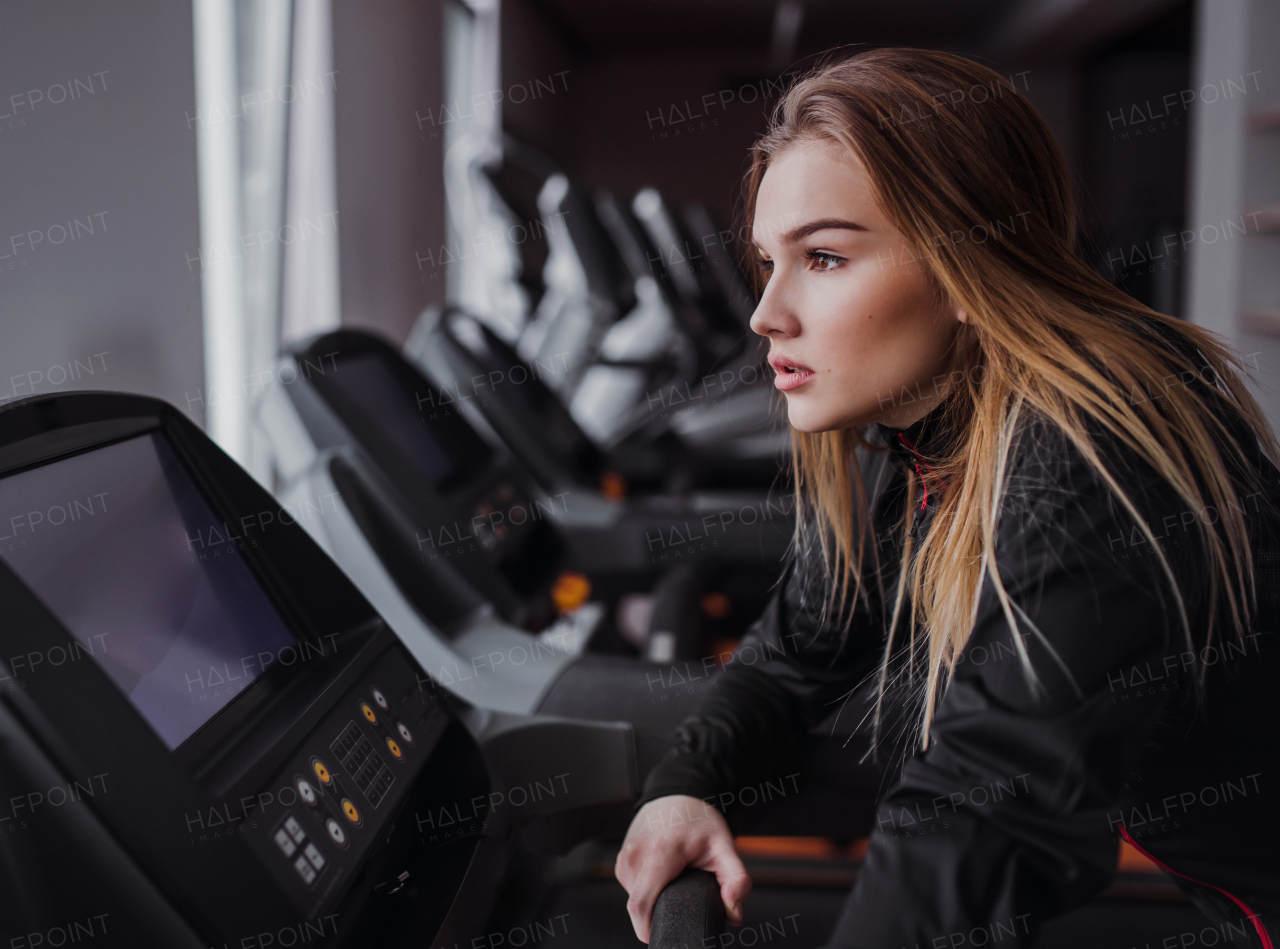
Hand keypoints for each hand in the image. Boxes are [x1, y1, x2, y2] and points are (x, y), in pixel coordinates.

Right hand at [615, 795, 751, 943]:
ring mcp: (625, 857)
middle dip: (659, 913)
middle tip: (683, 898)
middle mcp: (636, 854)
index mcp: (660, 853)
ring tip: (674, 881)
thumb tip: (734, 913)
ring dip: (654, 900)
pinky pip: (632, 888)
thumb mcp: (726, 846)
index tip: (662, 935)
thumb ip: (737, 881)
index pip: (641, 904)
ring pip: (634, 898)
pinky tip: (662, 876)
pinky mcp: (621, 860)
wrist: (677, 793)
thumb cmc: (699, 818)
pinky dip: (647, 889)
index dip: (648, 928)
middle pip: (639, 905)